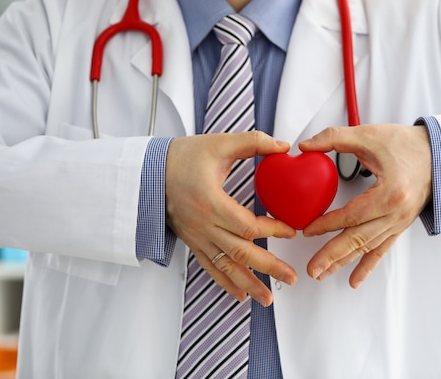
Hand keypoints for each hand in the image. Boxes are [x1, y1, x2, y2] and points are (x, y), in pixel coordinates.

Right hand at [165, 131, 296, 306]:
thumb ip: (254, 142)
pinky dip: (226, 283)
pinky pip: (210, 267)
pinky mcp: (192, 242)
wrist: (149, 171)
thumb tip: (283, 146)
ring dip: (249, 284)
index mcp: (210, 201)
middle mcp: (203, 224)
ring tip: (268, 299)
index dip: (271, 230)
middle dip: (268, 267)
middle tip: (291, 277)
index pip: (247, 225)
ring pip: (226, 266)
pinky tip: (241, 295)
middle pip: (240, 253)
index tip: (290, 230)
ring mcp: (197, 236)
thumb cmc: (182, 157)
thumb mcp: (220, 143)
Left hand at [298, 124, 432, 288]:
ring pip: (367, 248)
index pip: (352, 215)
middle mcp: (397, 213)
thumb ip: (334, 138)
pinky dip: (367, 266)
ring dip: (343, 262)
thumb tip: (305, 146)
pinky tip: (354, 281)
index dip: (327, 224)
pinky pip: (382, 250)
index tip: (307, 230)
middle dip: (332, 255)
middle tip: (312, 269)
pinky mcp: (400, 226)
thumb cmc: (406, 144)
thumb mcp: (369, 135)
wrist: (440, 154)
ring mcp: (400, 223)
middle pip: (358, 239)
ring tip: (322, 274)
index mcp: (390, 193)